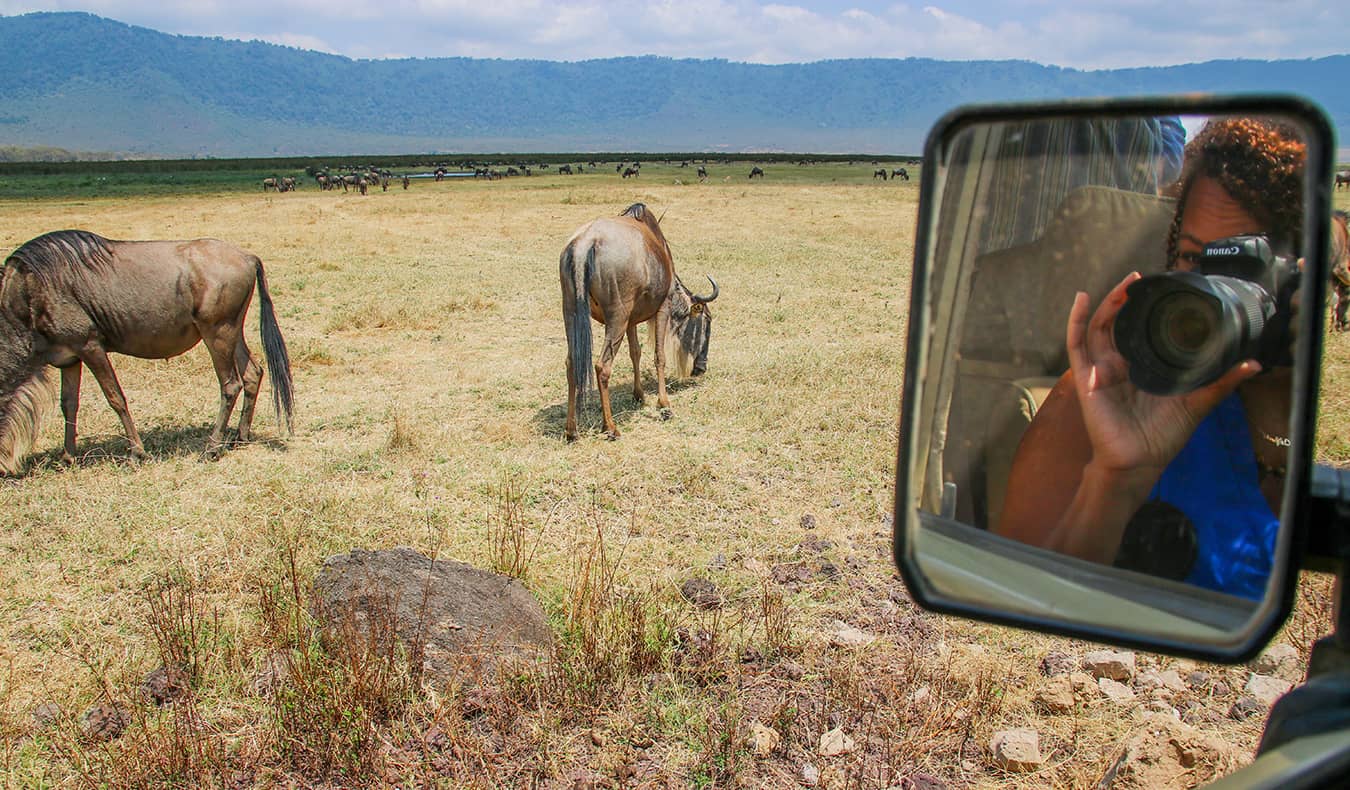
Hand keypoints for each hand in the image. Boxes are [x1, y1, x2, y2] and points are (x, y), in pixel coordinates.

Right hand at [1066, 272, 1261, 474]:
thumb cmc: (1163, 437)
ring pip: (1100, 326)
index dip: (1148, 309)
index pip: (1141, 331)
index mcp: (1143, 368)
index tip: (1163, 289)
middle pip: (1119, 323)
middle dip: (1127, 299)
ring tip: (1126, 283)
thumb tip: (1253, 364)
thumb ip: (1220, 382)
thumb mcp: (1197, 403)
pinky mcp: (1086, 377)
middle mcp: (1120, 365)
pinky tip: (1081, 297)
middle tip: (1142, 279)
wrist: (1138, 462)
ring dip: (1110, 302)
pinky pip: (1076, 344)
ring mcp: (1101, 369)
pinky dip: (1075, 319)